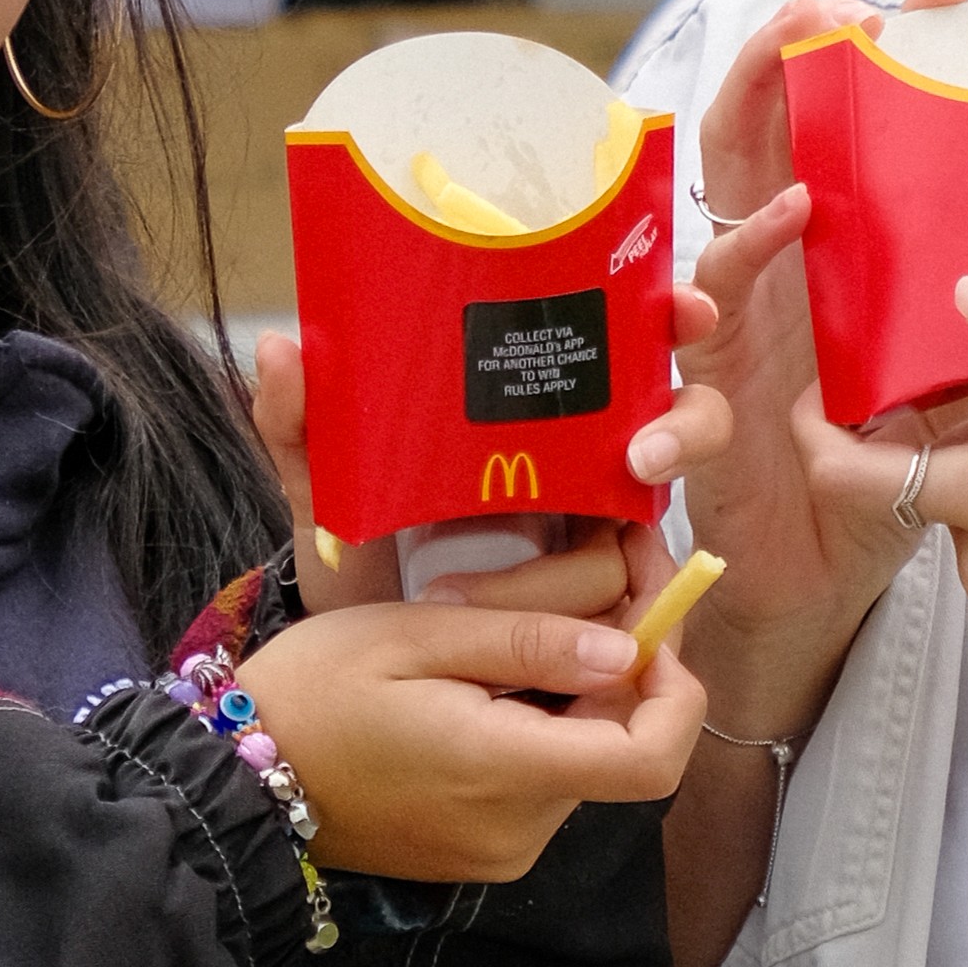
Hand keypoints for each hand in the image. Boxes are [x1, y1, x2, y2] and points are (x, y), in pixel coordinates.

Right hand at [234, 594, 707, 879]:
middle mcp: (518, 829)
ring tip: (514, 627)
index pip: (650, 759)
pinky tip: (490, 680)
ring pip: (583, 759)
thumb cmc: (313, 692)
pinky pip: (543, 782)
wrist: (237, 783)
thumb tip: (627, 648)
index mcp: (503, 770)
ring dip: (575, 692)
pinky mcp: (481, 853)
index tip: (654, 623)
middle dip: (621, 666)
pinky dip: (540, 726)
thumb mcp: (413, 636)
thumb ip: (524, 640)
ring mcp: (500, 849)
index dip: (678, 692)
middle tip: (595, 579)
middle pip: (619, 747)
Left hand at [245, 321, 731, 621]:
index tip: (687, 309)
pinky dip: (589, 633)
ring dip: (572, 571)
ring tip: (468, 595)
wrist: (351, 657)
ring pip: (640, 538)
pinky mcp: (596, 617)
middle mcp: (586, 463)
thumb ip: (299, 420)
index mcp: (533, 409)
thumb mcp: (324, 482)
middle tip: (640, 456)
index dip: (679, 314)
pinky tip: (547, 653)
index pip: (631, 340)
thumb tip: (280, 345)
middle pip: (687, 424)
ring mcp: (599, 538)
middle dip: (686, 428)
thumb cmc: (355, 547)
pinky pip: (623, 618)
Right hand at [680, 0, 967, 743]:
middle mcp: (759, 283)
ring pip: (707, 268)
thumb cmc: (869, 458)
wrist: (811, 570)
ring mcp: (720, 351)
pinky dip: (675, 419)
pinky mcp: (701, 434)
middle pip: (745, 150)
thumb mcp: (951, 381)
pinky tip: (692, 412)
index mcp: (815, 253)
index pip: (832, 120)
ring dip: (743, 235)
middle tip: (822, 19)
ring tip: (791, 207)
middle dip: (773, 74)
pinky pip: (678, 418)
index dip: (879, 42)